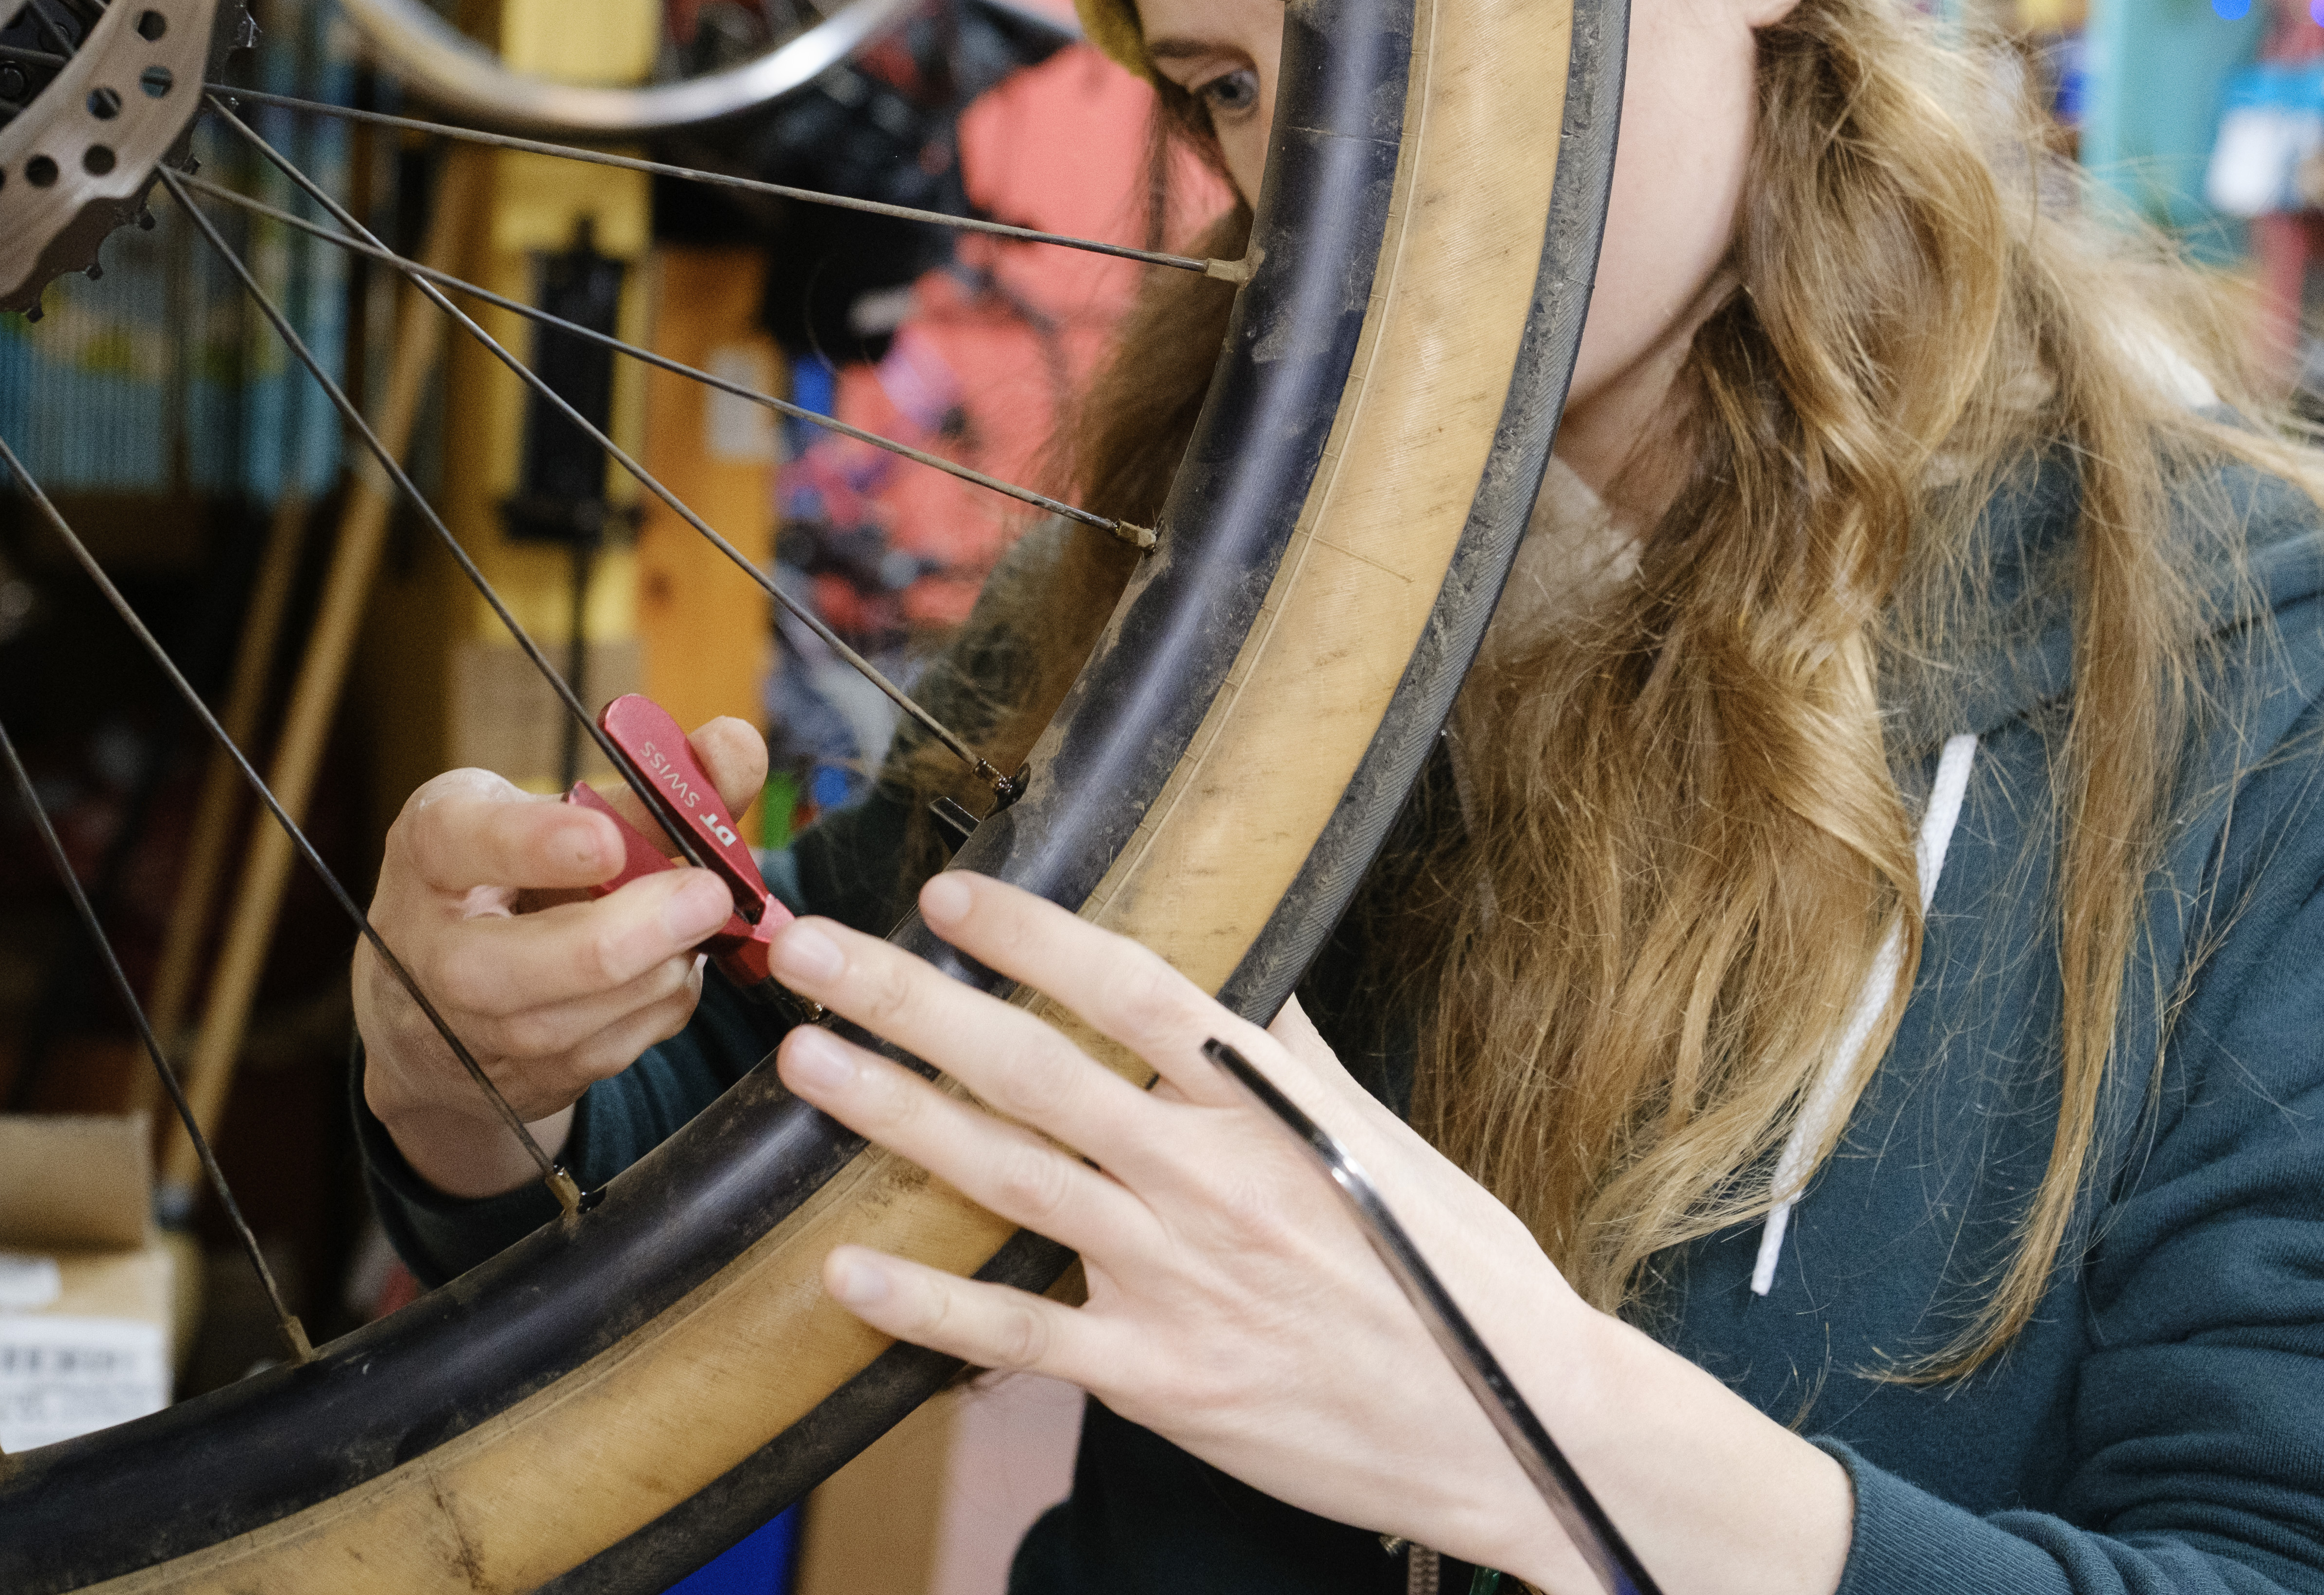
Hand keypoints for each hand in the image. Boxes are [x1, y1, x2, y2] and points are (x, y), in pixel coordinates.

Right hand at [355, 719, 766, 1199]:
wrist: (440, 1002)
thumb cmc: (511, 876)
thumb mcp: (556, 813)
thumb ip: (653, 785)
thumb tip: (737, 744)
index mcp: (434, 848)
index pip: (466, 842)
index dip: (537, 845)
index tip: (606, 841)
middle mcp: (442, 947)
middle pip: (545, 956)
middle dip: (641, 929)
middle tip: (710, 892)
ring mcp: (480, 1028)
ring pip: (596, 1008)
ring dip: (669, 961)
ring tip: (697, 917)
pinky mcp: (529, 1079)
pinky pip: (621, 1043)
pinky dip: (665, 1000)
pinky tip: (671, 963)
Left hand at [763, 874, 1646, 1581]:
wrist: (1520, 1430)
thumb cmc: (1461, 1279)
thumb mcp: (1389, 1145)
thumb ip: (1298, 1062)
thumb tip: (1249, 980)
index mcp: (1268, 1109)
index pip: (1129, 990)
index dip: (1030, 935)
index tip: (948, 893)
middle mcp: (1209, 1180)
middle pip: (1031, 1070)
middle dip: (905, 1001)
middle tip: (808, 951)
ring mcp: (1178, 1281)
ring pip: (1003, 1177)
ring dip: (891, 1113)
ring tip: (804, 1059)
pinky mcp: (1160, 1378)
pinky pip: (1017, 1336)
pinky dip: (925, 1304)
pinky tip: (843, 1268)